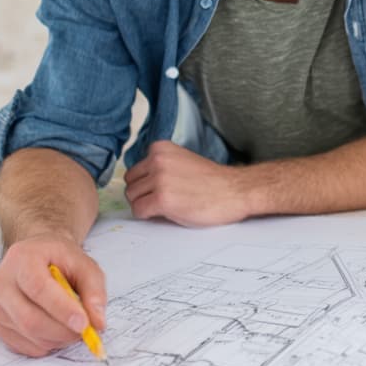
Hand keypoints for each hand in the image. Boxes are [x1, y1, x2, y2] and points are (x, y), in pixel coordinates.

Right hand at [0, 234, 106, 357]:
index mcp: (22, 258)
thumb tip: (97, 323)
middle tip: (85, 331)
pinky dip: (45, 344)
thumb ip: (94, 291)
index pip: (39, 288)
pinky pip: (21, 345)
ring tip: (71, 326)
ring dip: (57, 339)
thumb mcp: (85, 265)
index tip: (84, 324)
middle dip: (63, 331)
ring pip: (28, 335)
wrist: (36, 256)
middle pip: (30, 319)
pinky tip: (55, 330)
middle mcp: (1, 282)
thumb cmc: (60, 260)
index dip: (62, 309)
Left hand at [123, 140, 252, 226]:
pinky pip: (139, 211)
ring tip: (168, 206)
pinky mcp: (162, 199)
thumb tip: (141, 183)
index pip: (135, 170)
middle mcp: (157, 161)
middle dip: (143, 194)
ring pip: (132, 198)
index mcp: (161, 149)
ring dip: (146, 205)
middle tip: (163, 199)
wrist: (235, 191)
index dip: (146, 183)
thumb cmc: (213, 181)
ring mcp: (159, 180)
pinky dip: (149, 216)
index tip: (160, 188)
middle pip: (130, 184)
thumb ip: (161, 166)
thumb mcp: (182, 161)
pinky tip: (167, 213)